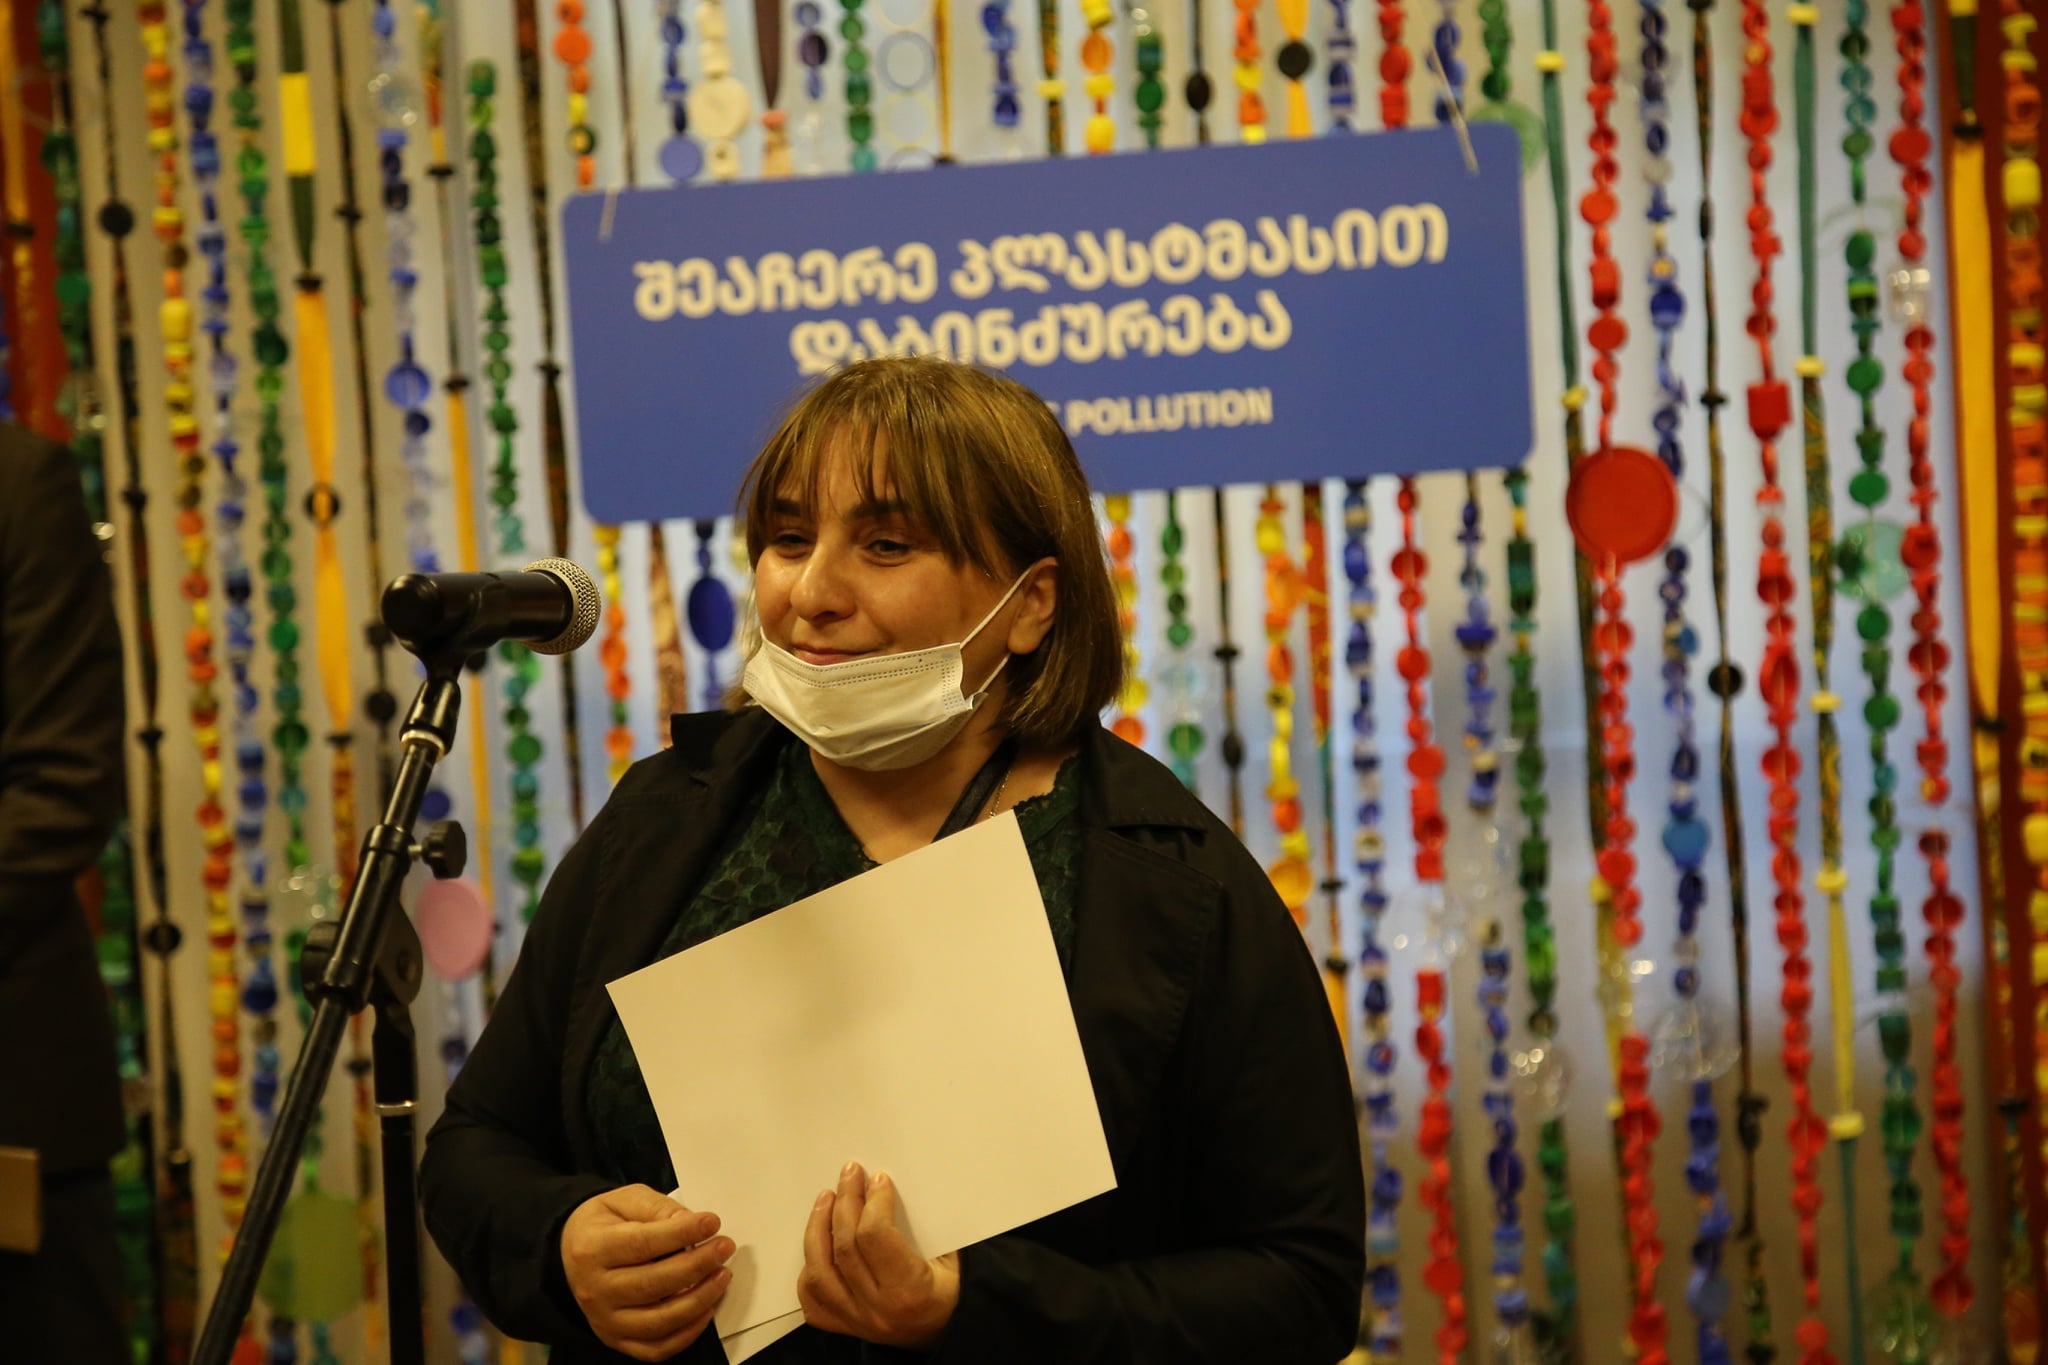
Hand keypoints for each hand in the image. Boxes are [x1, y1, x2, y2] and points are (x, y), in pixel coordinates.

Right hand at [559, 1184, 734, 1360]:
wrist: (571, 1252)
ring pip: (657, 1321)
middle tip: (724, 1248)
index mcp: (592, 1248)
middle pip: (652, 1284)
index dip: (681, 1234)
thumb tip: (690, 1222)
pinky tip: (706, 1310)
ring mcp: (604, 1320)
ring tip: (721, 1277)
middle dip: (696, 1266)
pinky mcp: (615, 1339)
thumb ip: (656, 1208)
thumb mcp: (624, 1200)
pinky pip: (654, 1349)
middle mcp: (594, 1290)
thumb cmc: (604, 1224)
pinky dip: (686, 1335)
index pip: (642, 1244)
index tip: (711, 1223)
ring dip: (698, 1301)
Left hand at [797, 1161, 959, 1348]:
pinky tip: (818, 1243)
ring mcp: (856, 1321)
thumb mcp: (951, 1258)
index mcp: (909, 1291)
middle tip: (850, 1174)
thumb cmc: (950, 1291)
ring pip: (820, 1271)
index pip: (876, 1238)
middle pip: (845, 1247)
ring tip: (826, 1199)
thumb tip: (887, 1185)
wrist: (945, 1332)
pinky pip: (812, 1299)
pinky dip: (809, 1268)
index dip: (874, 1202)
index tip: (878, 1179)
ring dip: (818, 1228)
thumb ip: (922, 1226)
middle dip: (846, 1202)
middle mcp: (877, 1310)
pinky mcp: (844, 1327)